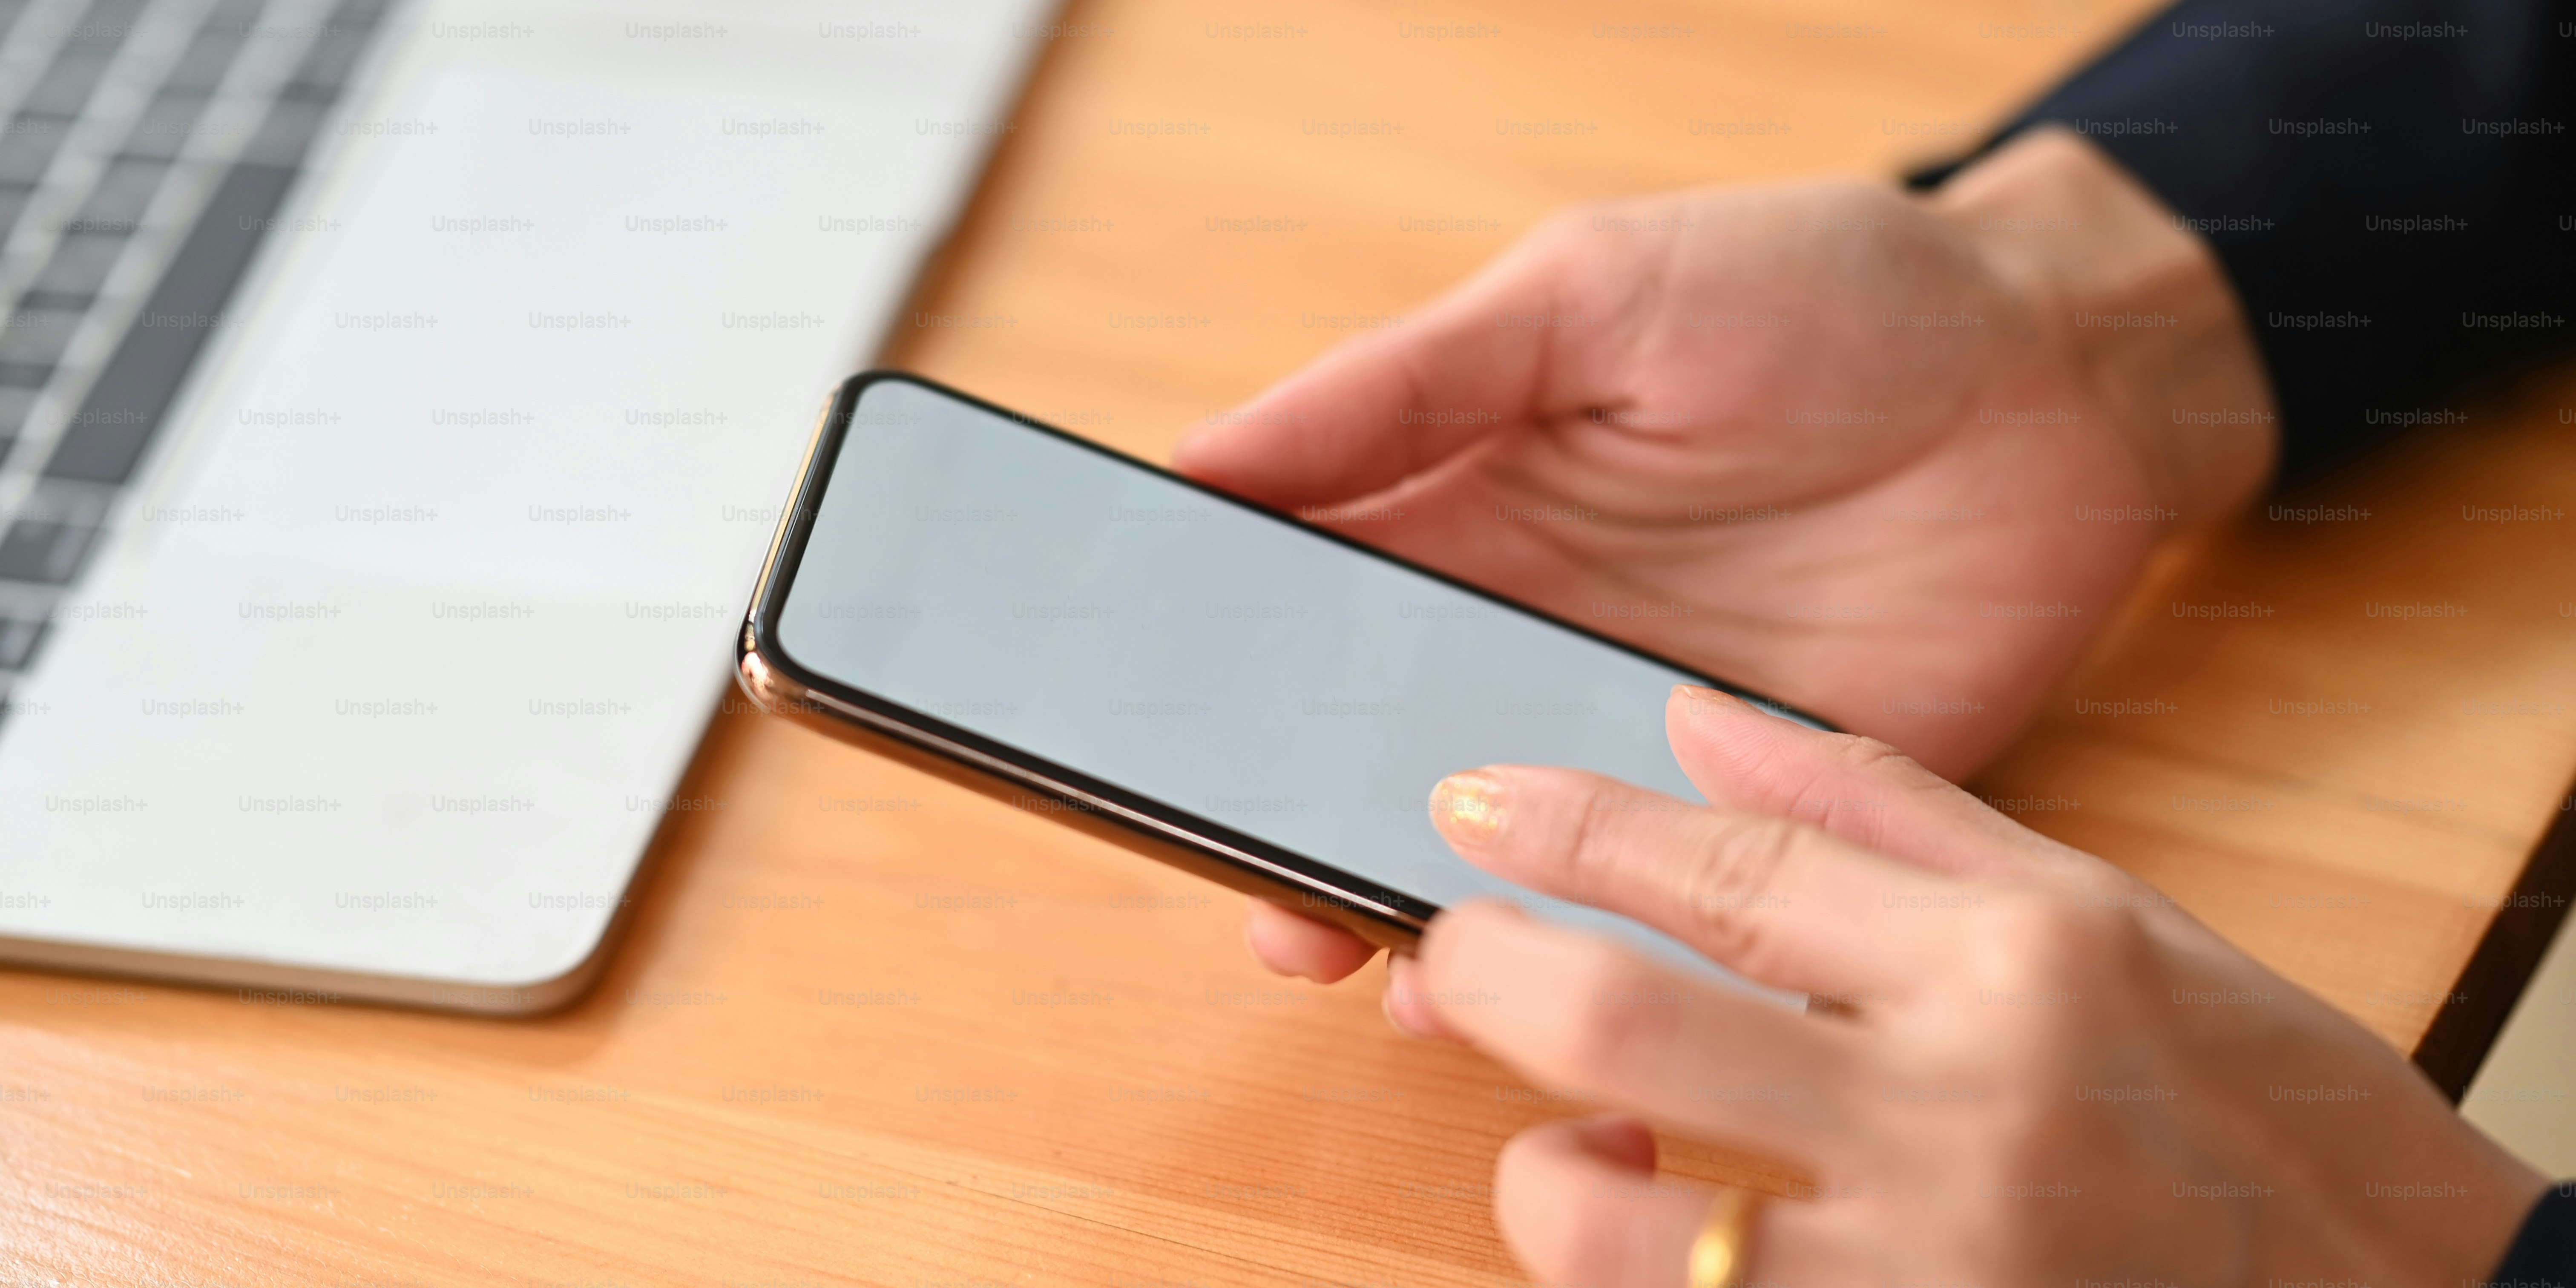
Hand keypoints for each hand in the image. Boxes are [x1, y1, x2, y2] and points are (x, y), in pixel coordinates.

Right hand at [1179, 127, 2277, 980]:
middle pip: (1384, 761)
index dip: (1228, 689)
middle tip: (1264, 904)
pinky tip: (1539, 983)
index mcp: (1474, 511)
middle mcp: (1541, 636)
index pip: (1311, 621)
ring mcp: (1650, 737)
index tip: (1154, 751)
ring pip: (1509, 857)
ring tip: (1363, 953)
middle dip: (1308, 837)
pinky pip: (1666, 904)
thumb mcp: (1585, 299)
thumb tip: (1197, 457)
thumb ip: (1399, 386)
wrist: (2063, 371)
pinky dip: (1601, 953)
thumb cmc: (1823, 289)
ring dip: (1433, 910)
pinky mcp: (1771, 810)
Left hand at [1398, 687, 2545, 1287]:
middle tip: (1453, 953)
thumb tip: (1698, 719)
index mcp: (2017, 965)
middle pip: (1624, 1030)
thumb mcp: (2107, 913)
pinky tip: (1652, 1236)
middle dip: (1490, 975)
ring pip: (1620, 1238)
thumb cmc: (2255, 1104)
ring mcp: (1927, 1271)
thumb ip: (1885, 812)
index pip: (1726, 868)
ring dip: (1542, 1183)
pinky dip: (1627, 1282)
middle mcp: (1959, 1118)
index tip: (1473, 806)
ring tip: (1567, 1144)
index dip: (1570, 830)